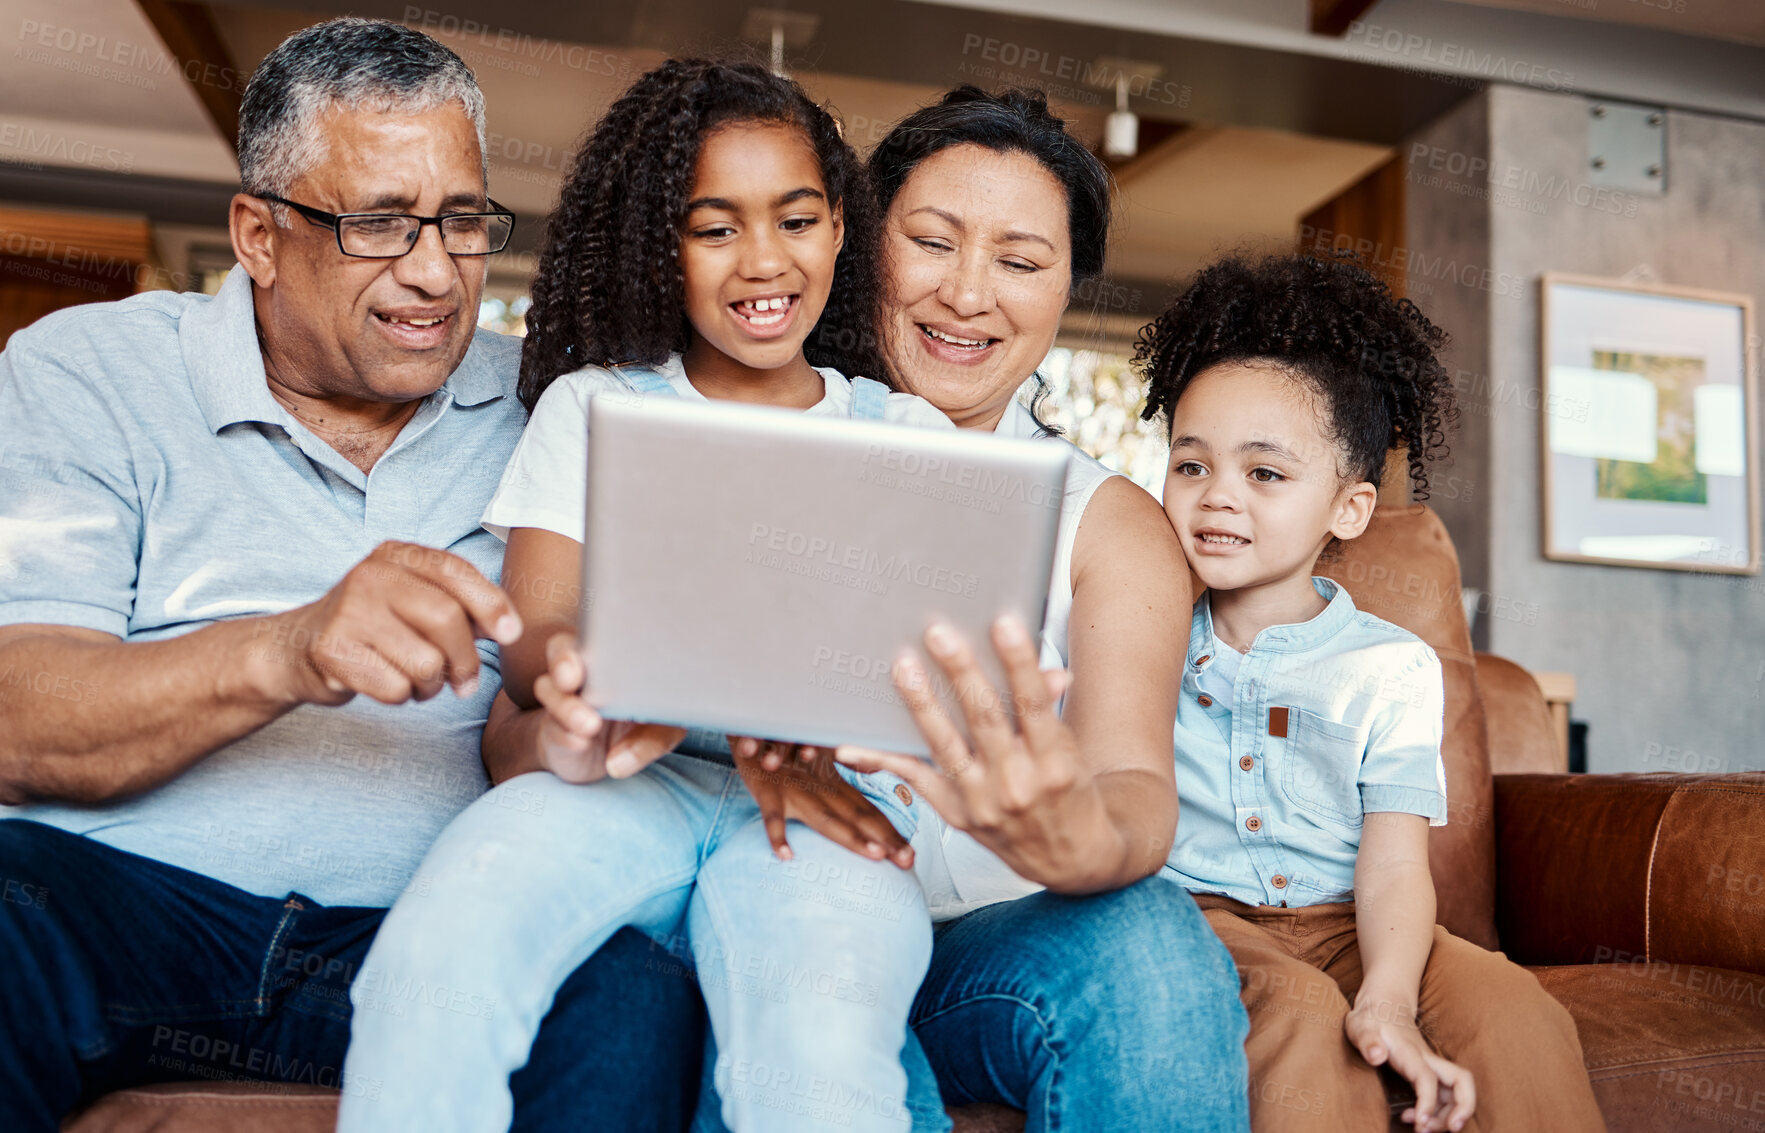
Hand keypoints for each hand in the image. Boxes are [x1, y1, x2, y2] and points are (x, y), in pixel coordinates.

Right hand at [263, 541, 519, 706]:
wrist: (297, 649)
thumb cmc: (375, 626)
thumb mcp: (415, 600)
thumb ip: (461, 605)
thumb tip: (508, 627)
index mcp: (397, 555)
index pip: (455, 571)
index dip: (490, 603)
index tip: (511, 633)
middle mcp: (370, 574)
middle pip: (446, 620)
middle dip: (465, 660)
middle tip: (465, 681)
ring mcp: (347, 611)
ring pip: (425, 662)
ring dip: (432, 685)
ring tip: (417, 680)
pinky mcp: (331, 651)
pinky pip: (396, 688)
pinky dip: (402, 697)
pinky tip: (386, 683)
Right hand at [529, 631, 682, 781]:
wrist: (614, 757)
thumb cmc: (644, 726)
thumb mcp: (663, 730)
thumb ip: (651, 740)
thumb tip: (619, 762)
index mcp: (613, 655)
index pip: (597, 630)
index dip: (596, 631)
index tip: (598, 644)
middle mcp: (584, 671)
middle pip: (561, 650)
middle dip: (564, 659)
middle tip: (571, 677)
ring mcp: (564, 700)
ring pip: (550, 689)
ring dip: (568, 707)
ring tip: (589, 724)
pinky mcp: (554, 731)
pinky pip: (553, 729)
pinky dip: (566, 736)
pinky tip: (580, 742)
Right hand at [731, 740, 913, 867]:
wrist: (747, 721)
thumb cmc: (778, 741)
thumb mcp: (809, 754)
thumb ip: (836, 768)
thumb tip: (870, 765)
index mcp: (828, 782)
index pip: (865, 810)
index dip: (889, 832)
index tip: (911, 855)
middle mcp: (816, 788)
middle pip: (855, 817)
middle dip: (882, 839)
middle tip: (908, 861)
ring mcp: (792, 790)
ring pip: (825, 816)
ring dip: (849, 835)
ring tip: (874, 854)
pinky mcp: (765, 791)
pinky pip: (771, 815)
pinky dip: (777, 835)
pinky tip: (786, 855)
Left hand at [834, 615, 1097, 884]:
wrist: (1070, 858)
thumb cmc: (1068, 793)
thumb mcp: (1071, 753)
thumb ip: (1048, 711)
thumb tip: (1052, 672)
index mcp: (1054, 761)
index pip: (1034, 704)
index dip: (1019, 663)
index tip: (1003, 624)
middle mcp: (1017, 783)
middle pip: (985, 718)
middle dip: (961, 673)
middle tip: (938, 633)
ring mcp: (982, 802)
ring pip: (945, 746)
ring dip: (921, 704)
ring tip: (903, 668)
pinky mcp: (956, 815)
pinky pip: (915, 779)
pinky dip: (881, 762)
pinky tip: (850, 747)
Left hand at [1345, 1002, 1474, 1131]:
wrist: (1383, 1005)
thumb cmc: (1371, 1019)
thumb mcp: (1360, 1026)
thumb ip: (1367, 1040)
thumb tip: (1377, 1056)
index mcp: (1411, 1052)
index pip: (1427, 1078)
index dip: (1428, 1102)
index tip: (1420, 1122)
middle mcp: (1428, 1060)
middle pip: (1461, 1083)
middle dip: (1462, 1110)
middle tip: (1444, 1130)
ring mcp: (1431, 1066)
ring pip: (1457, 1092)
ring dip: (1449, 1115)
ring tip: (1422, 1128)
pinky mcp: (1428, 1073)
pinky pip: (1445, 1095)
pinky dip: (1437, 1111)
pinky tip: (1412, 1117)